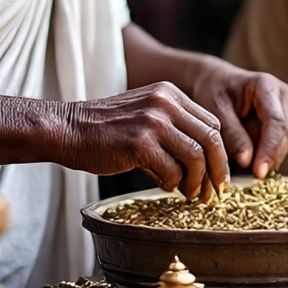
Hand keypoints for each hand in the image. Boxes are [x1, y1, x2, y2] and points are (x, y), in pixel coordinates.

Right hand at [62, 83, 230, 196]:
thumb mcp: (145, 115)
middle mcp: (165, 103)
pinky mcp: (140, 143)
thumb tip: (203, 165)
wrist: (68, 130)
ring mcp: (153, 122)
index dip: (219, 151)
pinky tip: (163, 186)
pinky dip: (172, 183)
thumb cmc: (106, 130)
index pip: (211, 123)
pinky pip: (172, 170)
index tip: (218, 174)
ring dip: (195, 181)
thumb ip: (173, 130)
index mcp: (170, 94)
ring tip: (188, 193)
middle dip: (218, 169)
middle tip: (215, 191)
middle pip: (211, 139)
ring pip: (196, 156)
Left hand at [188, 61, 287, 178]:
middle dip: (268, 158)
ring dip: (263, 158)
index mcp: (267, 86)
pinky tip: (244, 163)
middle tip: (249, 179)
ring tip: (240, 168)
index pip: (275, 122)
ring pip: (281, 144)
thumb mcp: (214, 109)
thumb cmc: (211, 91)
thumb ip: (232, 134)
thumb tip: (248, 161)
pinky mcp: (280, 123)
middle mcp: (281, 96)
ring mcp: (284, 110)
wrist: (212, 82)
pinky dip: (260, 156)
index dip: (269, 149)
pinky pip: (275, 146)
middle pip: (283, 135)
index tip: (259, 172)